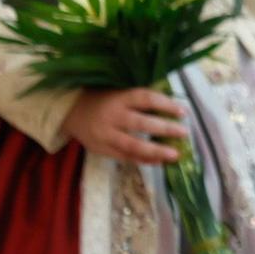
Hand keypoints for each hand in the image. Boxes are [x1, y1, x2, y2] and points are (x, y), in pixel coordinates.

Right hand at [63, 88, 186, 164]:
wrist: (70, 111)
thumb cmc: (103, 99)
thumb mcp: (119, 92)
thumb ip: (140, 100)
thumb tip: (173, 108)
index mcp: (118, 98)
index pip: (145, 99)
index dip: (165, 104)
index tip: (183, 112)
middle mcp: (111, 116)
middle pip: (141, 123)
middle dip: (165, 129)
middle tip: (184, 132)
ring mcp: (104, 135)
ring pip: (133, 145)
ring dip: (156, 151)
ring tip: (175, 155)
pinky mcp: (100, 149)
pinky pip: (124, 157)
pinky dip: (143, 160)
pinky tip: (159, 161)